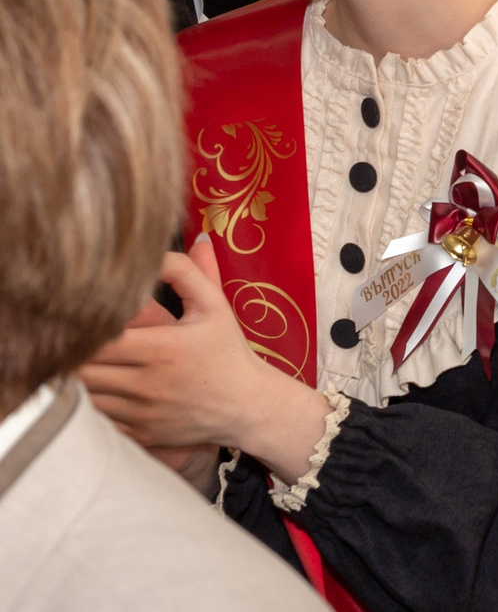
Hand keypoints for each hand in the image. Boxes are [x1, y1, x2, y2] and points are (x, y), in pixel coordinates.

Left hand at [81, 236, 331, 475]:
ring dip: (76, 384)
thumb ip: (187, 272)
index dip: (79, 332)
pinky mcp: (137, 436)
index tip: (77, 321)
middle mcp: (147, 384)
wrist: (247, 406)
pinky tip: (95, 393)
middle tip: (68, 342)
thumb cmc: (228, 352)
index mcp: (161, 349)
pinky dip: (87, 411)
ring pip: (84, 400)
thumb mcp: (215, 306)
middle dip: (71, 357)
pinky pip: (96, 425)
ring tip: (77, 365)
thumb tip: (172, 244)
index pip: (97, 341)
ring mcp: (140, 414)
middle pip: (82, 372)